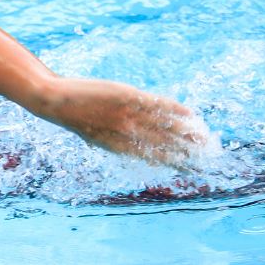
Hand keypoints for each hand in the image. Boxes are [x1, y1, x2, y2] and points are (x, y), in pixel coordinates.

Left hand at [33, 77, 209, 168]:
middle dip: (188, 151)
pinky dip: (174, 110)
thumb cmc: (76, 119)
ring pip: (166, 127)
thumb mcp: (97, 136)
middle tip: (209, 155)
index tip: (193, 168)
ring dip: (188, 133)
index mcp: (121, 148)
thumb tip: (136, 146)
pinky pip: (156, 105)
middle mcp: (128, 134)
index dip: (176, 164)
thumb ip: (119, 142)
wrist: (56, 102)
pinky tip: (189, 114)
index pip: (155, 159)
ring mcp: (128, 115)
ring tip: (205, 138)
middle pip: (166, 146)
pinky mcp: (127, 96)